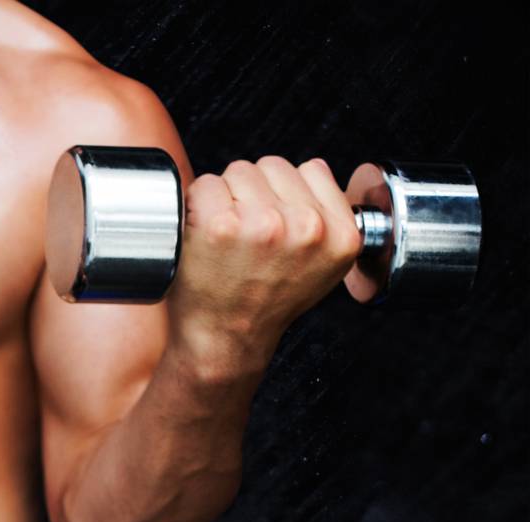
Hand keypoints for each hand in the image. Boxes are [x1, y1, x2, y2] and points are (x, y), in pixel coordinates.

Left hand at [168, 156, 364, 377]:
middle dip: (255, 192)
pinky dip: (197, 204)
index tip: (274, 220)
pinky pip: (205, 184)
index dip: (285, 191)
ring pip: (238, 171)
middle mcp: (307, 227)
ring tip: (228, 236)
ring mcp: (263, 224)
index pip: (311, 169)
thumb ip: (328, 217)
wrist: (226, 339)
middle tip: (246, 234)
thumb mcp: (323, 266)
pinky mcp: (220, 225)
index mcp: (340, 234)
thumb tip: (314, 171)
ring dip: (226, 196)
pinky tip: (206, 235)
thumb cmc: (265, 302)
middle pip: (271, 166)